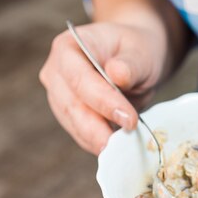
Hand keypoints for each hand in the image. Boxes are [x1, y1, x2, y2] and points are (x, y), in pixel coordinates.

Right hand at [39, 21, 166, 153]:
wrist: (135, 58)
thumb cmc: (137, 50)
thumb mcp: (141, 52)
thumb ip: (130, 64)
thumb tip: (117, 74)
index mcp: (69, 47)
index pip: (80, 78)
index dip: (103, 102)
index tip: (129, 119)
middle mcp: (56, 71)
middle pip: (70, 105)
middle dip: (96, 129)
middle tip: (120, 146)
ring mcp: (58, 94)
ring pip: (72, 123)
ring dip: (96, 139)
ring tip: (120, 151)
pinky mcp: (68, 113)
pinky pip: (79, 132)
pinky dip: (96, 142)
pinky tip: (115, 150)